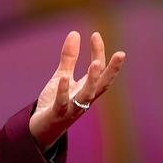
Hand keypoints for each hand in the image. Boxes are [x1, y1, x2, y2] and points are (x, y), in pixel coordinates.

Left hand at [29, 31, 124, 149]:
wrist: (40, 129)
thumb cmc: (55, 102)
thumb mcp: (62, 76)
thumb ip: (69, 58)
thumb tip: (75, 33)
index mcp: (86, 89)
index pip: (98, 70)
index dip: (99, 52)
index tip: (96, 34)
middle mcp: (84, 99)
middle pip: (102, 84)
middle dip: (112, 70)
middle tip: (121, 54)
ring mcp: (72, 108)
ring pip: (87, 95)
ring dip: (93, 80)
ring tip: (96, 63)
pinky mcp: (58, 114)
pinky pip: (62, 103)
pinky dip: (64, 91)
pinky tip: (64, 77)